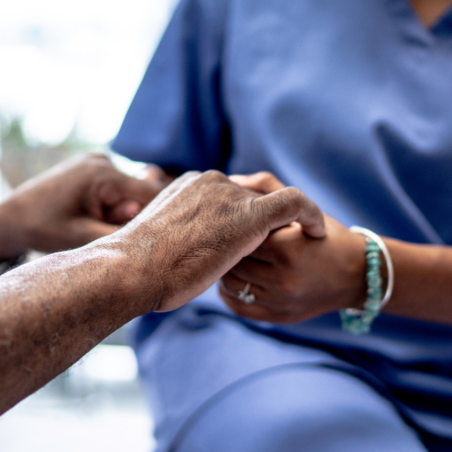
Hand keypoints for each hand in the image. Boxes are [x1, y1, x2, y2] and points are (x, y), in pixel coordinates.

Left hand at [0, 154, 165, 256]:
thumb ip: (122, 233)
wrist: (10, 218)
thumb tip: (156, 235)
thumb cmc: (44, 229)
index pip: (152, 192)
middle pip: (141, 191)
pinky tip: (94, 216)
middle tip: (115, 232)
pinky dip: (113, 204)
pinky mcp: (91, 166)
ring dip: (123, 210)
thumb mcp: (84, 238)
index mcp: (103, 175)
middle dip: (136, 215)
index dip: (164, 214)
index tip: (171, 235)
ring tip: (98, 223)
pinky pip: (116, 186)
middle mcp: (103, 160)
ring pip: (129, 190)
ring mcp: (96, 160)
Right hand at [111, 171, 325, 311]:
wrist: (133, 270)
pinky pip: (294, 203)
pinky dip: (310, 214)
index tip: (249, 240)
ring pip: (271, 202)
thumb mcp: (157, 242)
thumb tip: (176, 252)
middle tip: (284, 244)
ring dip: (287, 223)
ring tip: (303, 242)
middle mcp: (212, 182)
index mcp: (191, 185)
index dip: (241, 217)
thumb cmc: (137, 268)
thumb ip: (177, 236)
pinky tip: (318, 233)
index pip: (228, 195)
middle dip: (265, 219)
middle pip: (250, 196)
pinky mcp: (249, 215)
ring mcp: (230, 196)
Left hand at [217, 173, 369, 323]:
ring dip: (226, 270)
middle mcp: (284, 278)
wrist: (358, 274)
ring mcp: (280, 302)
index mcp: (289, 248)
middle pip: (233, 261)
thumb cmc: (327, 236)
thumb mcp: (304, 208)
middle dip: (227, 247)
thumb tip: (232, 180)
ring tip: (230, 258)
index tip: (232, 220)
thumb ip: (268, 188)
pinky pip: (238, 306)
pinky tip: (237, 279)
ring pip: (230, 284)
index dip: (233, 225)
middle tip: (225, 238)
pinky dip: (230, 292)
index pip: (241, 234)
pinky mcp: (278, 317)